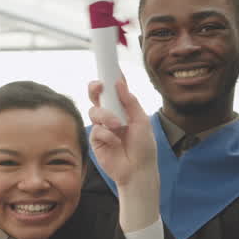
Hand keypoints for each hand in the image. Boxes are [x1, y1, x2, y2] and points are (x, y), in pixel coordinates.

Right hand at [88, 78, 160, 230]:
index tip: (108, 68)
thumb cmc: (144, 147)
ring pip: (94, 111)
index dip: (109, 78)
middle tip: (99, 86)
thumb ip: (130, 102)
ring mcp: (102, 127)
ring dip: (105, 116)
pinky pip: (95, 129)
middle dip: (95, 88)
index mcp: (123, 109)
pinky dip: (105, 134)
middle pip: (97, 96)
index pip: (113, 90)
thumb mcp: (141, 121)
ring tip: (117, 126)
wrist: (138, 171)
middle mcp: (111, 116)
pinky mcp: (96, 140)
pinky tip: (114, 142)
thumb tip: (119, 83)